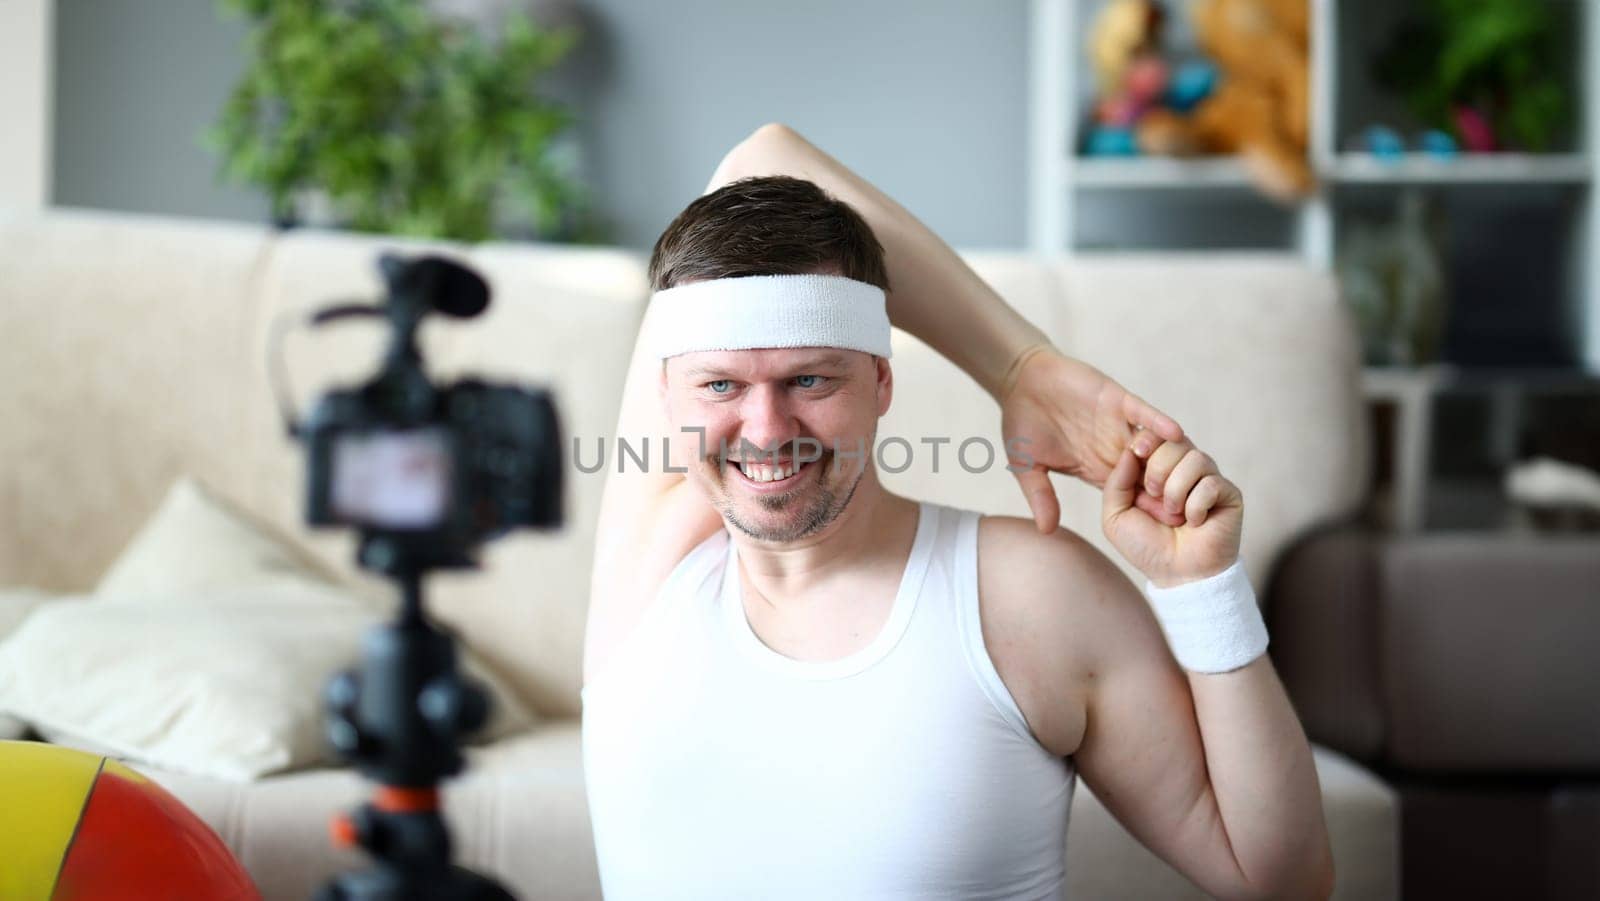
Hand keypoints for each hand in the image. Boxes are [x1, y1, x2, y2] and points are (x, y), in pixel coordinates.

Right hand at [1001, 347, 1186, 532]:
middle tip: (1190, 510)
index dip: (1145, 510)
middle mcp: (1112, 449)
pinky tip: (1175, 433)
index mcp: (1095, 468)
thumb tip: (1046, 530)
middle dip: (1169, 490)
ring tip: (1187, 477)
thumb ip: (1040, 496)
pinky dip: (1157, 421)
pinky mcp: (1116, 401)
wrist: (1020, 381)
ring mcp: (1117, 425)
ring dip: (1169, 459)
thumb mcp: (1027, 467)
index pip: (1127, 494)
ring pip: (1153, 445)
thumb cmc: (1022, 425)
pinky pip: (1142, 413)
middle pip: (1149, 473)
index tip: (1165, 531)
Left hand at [1101, 438, 1243, 587]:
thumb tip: (1129, 450)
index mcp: (1158, 470)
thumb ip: (1116, 482)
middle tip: (1153, 495)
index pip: (1156, 436)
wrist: (1177, 575)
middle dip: (1158, 467)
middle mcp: (1184, 470)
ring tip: (1173, 514)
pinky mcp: (1228, 493)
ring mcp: (1208, 479)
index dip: (1147, 438)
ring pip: (1195, 458)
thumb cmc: (1146, 548)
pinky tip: (1195, 522)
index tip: (1137, 451)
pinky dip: (1196, 506)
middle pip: (1175, 441)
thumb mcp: (1116, 516)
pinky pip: (1212, 483)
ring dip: (1177, 489)